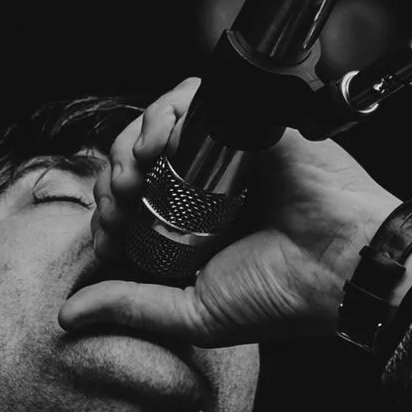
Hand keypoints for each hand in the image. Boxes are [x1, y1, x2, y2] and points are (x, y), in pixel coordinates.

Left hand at [53, 79, 399, 357]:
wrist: (341, 267)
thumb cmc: (283, 296)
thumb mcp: (192, 313)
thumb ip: (132, 308)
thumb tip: (70, 314)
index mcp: (193, 223)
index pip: (130, 200)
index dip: (106, 212)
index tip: (107, 238)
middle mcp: (206, 182)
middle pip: (134, 157)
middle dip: (111, 177)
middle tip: (120, 204)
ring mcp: (225, 150)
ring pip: (156, 122)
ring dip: (130, 143)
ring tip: (135, 174)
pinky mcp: (245, 120)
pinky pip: (192, 97)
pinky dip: (164, 112)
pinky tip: (158, 144)